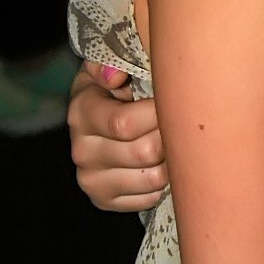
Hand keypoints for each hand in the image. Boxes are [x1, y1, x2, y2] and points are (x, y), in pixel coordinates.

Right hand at [69, 60, 167, 211]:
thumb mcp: (110, 66)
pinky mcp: (104, 201)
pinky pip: (149, 198)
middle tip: (181, 125)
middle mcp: (81, 150)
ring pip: (152, 179)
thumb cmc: (116, 88)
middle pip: (144, 152)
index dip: (158, 114)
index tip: (175, 102)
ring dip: (172, 163)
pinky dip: (164, 184)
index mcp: (82, 112)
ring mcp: (91, 179)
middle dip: (170, 138)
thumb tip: (115, 77)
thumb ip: (111, 62)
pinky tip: (161, 163)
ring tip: (173, 143)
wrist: (100, 121)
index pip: (124, 124)